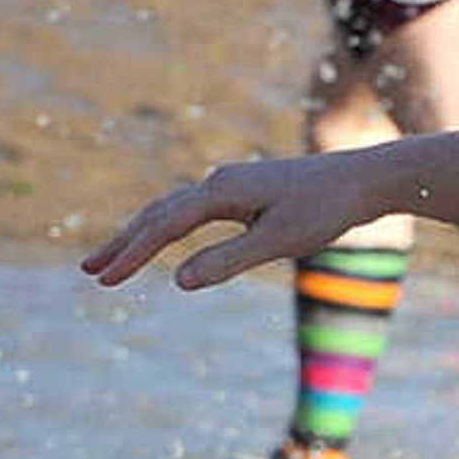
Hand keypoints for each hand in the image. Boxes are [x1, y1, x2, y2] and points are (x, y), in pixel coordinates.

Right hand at [82, 153, 388, 290]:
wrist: (368, 178)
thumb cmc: (328, 209)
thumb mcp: (279, 241)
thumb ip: (228, 260)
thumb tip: (179, 281)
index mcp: (221, 192)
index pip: (163, 227)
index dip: (132, 255)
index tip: (105, 280)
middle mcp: (220, 182)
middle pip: (158, 215)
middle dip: (124, 244)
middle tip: (91, 272)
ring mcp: (234, 184)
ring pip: (175, 210)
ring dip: (143, 234)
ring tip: (116, 260)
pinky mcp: (249, 191)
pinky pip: (196, 210)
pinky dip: (171, 226)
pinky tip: (168, 239)